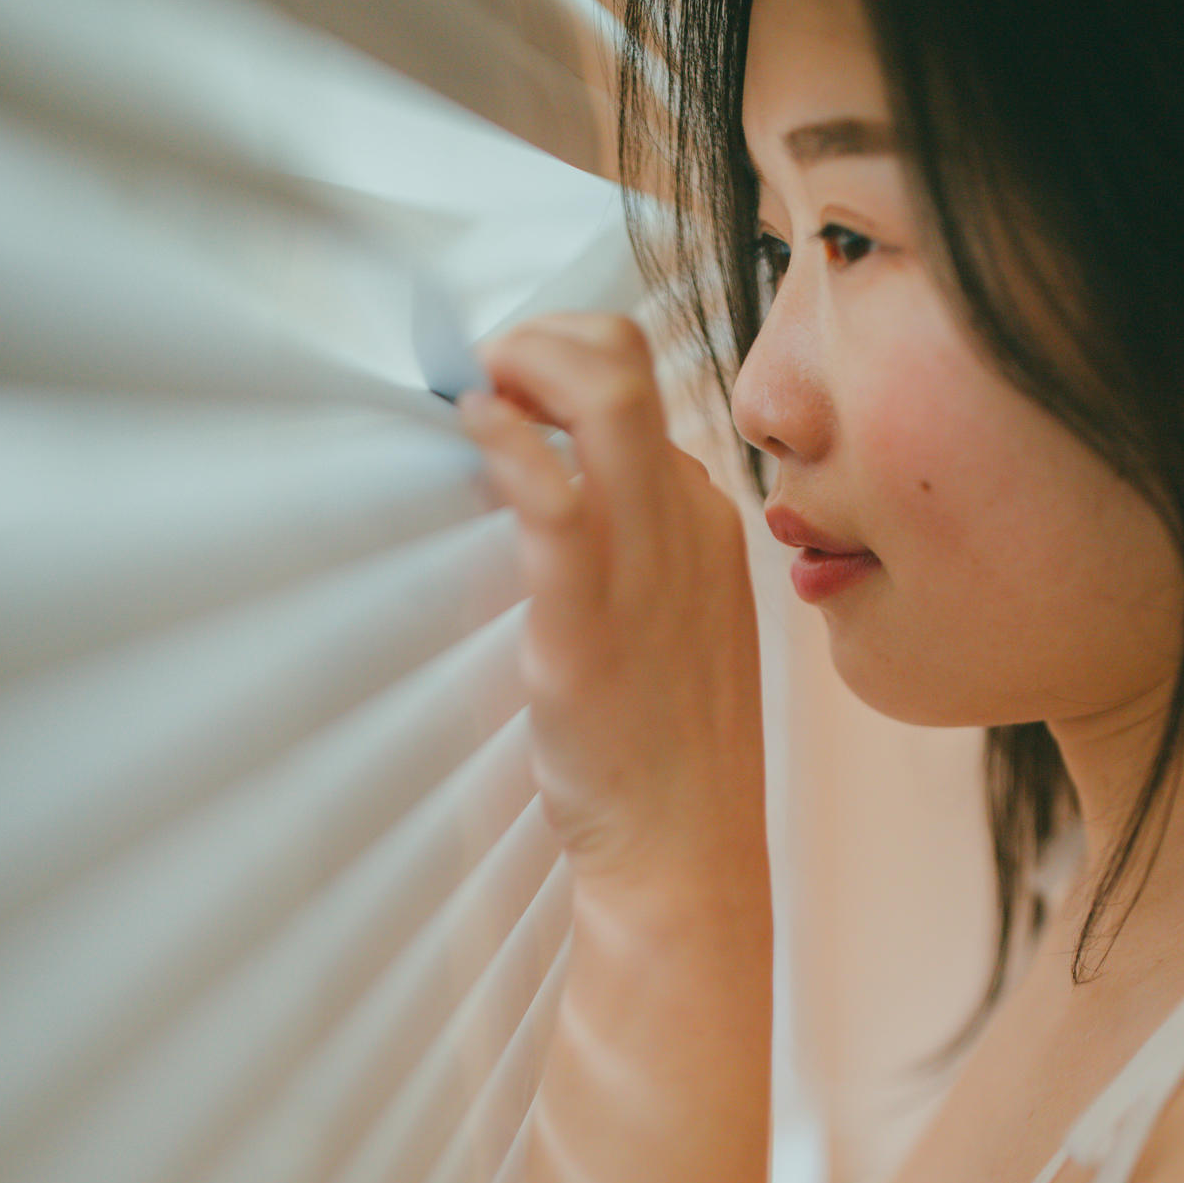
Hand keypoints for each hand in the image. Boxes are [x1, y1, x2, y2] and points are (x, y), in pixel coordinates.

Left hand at [458, 314, 766, 902]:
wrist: (684, 848)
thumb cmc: (667, 753)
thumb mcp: (675, 630)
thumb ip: (639, 555)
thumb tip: (563, 495)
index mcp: (708, 526)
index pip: (644, 394)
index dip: (567, 366)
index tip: (513, 385)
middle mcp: (686, 526)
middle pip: (630, 363)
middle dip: (544, 334)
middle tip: (486, 369)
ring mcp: (644, 567)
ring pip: (605, 398)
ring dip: (523, 362)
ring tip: (475, 390)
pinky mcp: (588, 619)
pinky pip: (554, 495)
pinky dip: (508, 440)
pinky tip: (475, 432)